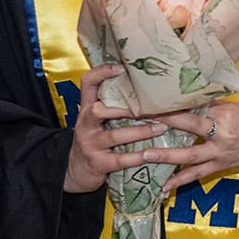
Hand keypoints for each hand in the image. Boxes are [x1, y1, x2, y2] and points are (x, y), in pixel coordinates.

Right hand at [65, 64, 162, 193]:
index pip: (87, 83)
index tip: (121, 68)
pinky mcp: (98, 163)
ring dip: (140, 131)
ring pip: (115, 135)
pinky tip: (150, 154)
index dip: (101, 73)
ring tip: (161, 127)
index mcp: (87, 108)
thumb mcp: (97, 119)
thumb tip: (143, 86)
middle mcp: (85, 124)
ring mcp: (90, 144)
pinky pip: (119, 159)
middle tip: (150, 106)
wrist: (76, 170)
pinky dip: (136, 157)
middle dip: (125, 109)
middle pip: (98, 110)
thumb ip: (112, 104)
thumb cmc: (94, 139)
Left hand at [139, 102, 238, 192]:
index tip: (152, 100)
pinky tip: (164, 186)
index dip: (173, 104)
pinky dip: (181, 180)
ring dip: (166, 156)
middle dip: (164, 123)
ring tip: (145, 155)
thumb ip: (212, 106)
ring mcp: (221, 152)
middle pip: (189, 126)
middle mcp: (222, 133)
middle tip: (141, 121)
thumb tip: (186, 101)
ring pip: (190, 155)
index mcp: (224, 113)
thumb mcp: (236, 106)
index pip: (194, 106)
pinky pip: (198, 174)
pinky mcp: (222, 166)